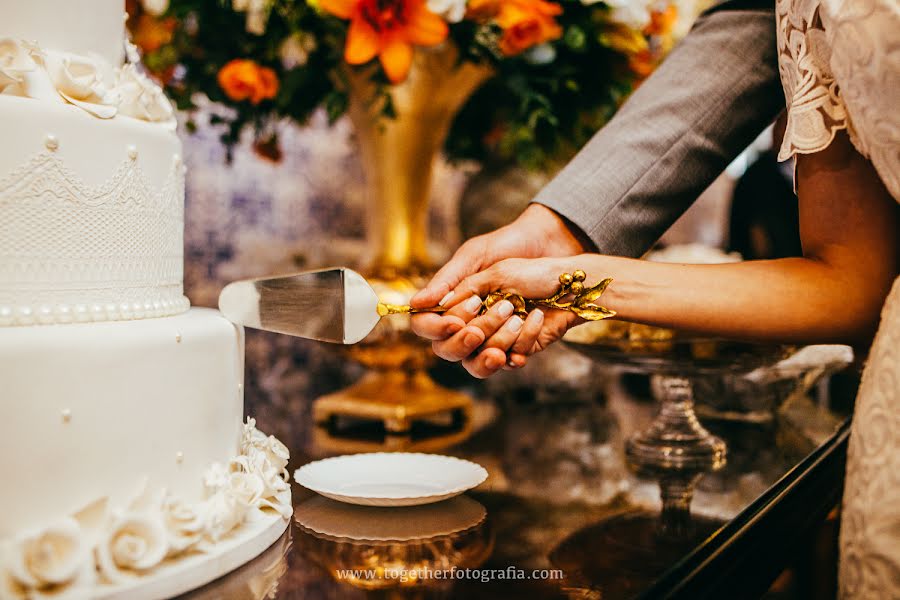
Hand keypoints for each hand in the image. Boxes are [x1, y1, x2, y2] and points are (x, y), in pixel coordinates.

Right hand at [420, 257, 591, 377]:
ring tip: (517, 317)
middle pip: (448, 351)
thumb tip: (416, 303)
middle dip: (467, 339)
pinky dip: (521, 346)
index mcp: (451, 303)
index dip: (437, 328)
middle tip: (492, 313)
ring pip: (477, 364)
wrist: (556, 255)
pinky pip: (511, 360)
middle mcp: (467, 325)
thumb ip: (448, 281)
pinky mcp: (518, 347)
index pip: (426, 327)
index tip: (457, 322)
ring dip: (496, 343)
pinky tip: (532, 322)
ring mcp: (492, 339)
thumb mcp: (476, 256)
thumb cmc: (511, 248)